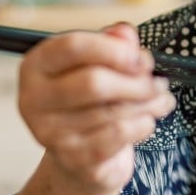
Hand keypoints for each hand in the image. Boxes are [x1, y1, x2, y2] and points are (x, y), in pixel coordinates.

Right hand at [17, 23, 175, 194]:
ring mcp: (50, 132)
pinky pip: (118, 134)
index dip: (113, 49)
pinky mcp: (73, 158)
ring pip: (112, 110)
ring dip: (148, 103)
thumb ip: (113, 44)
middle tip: (158, 83)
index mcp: (37, 66)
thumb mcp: (99, 66)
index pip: (72, 47)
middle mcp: (34, 99)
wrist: (81, 160)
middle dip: (137, 81)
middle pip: (94, 82)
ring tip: (161, 99)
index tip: (141, 58)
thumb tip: (125, 34)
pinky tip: (147, 120)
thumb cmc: (91, 103)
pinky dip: (143, 124)